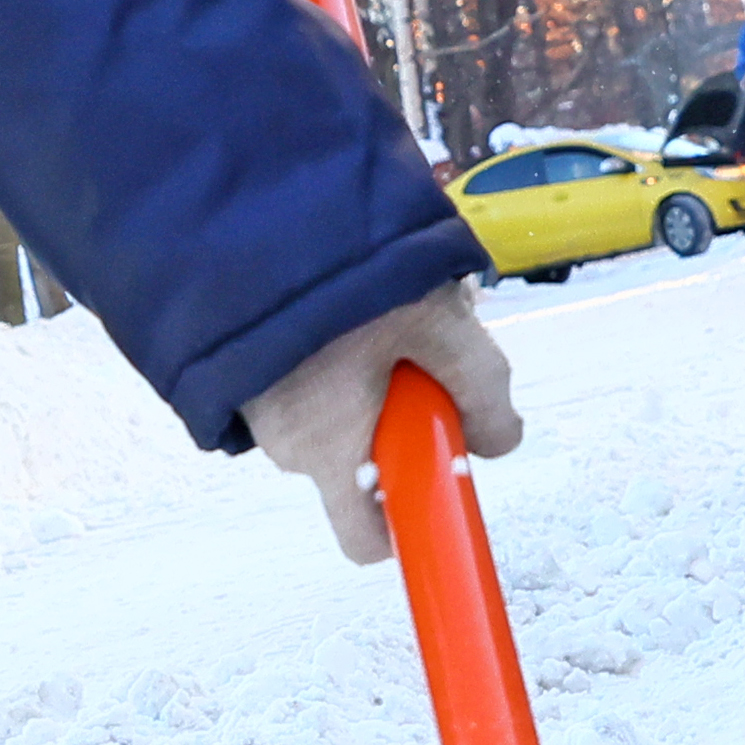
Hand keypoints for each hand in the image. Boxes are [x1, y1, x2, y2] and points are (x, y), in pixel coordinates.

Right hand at [238, 286, 522, 566]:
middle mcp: (286, 442)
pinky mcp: (248, 366)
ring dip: (374, 373)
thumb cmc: (337, 270)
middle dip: (406, 415)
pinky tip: (351, 294)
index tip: (438, 475)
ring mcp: (258, 404)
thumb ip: (482, 389)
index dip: (411, 521)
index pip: (365, 538)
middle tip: (425, 344)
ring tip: (388, 302)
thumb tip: (499, 440)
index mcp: (330, 450)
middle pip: (365, 461)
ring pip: (340, 413)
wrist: (244, 206)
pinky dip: (336, 351)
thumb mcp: (440, 323)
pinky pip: (306, 382)